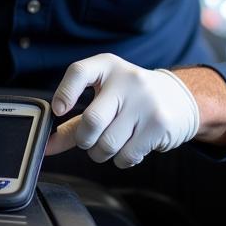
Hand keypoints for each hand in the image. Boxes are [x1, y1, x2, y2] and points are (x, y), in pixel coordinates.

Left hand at [44, 54, 198, 167]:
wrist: (180, 99)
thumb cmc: (132, 99)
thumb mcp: (104, 99)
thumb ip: (73, 122)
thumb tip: (46, 145)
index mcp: (108, 66)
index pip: (79, 72)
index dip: (64, 92)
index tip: (58, 110)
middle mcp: (127, 80)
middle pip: (92, 121)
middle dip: (85, 140)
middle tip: (90, 140)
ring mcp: (145, 102)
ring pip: (108, 144)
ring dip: (102, 153)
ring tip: (112, 144)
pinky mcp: (159, 124)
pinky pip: (127, 155)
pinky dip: (122, 160)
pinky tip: (131, 147)